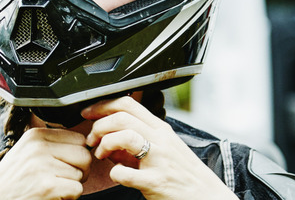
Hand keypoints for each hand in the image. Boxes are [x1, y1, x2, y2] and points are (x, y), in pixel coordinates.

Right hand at [0, 128, 91, 199]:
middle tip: (65, 179)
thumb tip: (85, 142)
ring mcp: (43, 166)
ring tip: (52, 187)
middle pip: (84, 155)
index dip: (77, 154)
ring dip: (71, 185)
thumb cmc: (13, 179)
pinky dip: (69, 197)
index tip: (67, 164)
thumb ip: (52, 143)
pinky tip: (52, 196)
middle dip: (81, 170)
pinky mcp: (47, 186)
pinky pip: (77, 189)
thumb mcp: (27, 150)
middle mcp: (39, 147)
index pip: (78, 138)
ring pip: (80, 174)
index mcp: (36, 135)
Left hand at [82, 96, 237, 199]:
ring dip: (105, 143)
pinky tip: (116, 174)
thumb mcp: (162, 151)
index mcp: (160, 129)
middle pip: (121, 116)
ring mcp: (159, 159)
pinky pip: (126, 173)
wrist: (207, 197)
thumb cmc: (183, 175)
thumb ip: (136, 145)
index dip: (102, 105)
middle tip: (91, 139)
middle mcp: (160, 140)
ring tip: (100, 155)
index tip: (88, 113)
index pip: (127, 104)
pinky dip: (115, 173)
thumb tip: (108, 142)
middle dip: (98, 125)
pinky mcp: (156, 181)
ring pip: (124, 135)